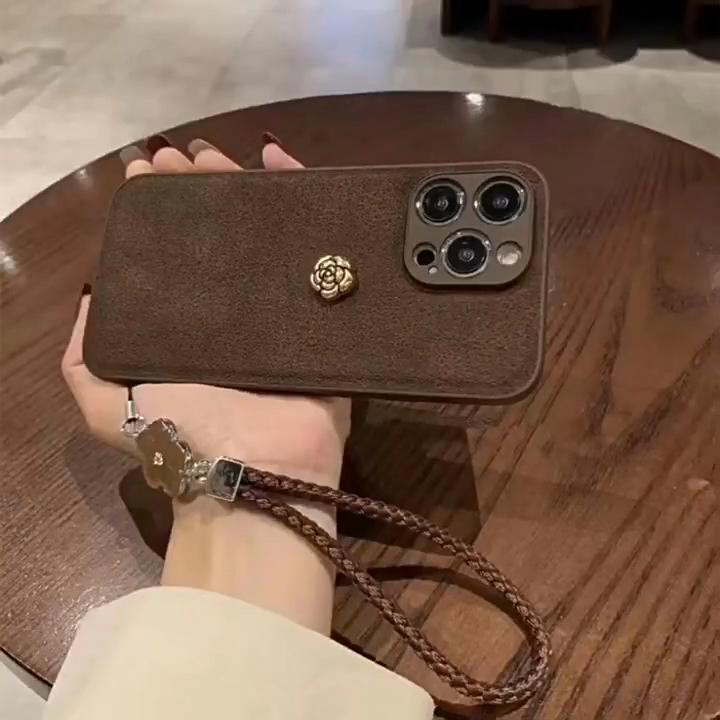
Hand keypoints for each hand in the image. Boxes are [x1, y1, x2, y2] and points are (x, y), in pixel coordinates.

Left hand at [63, 139, 349, 490]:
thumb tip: (91, 298)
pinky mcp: (323, 308)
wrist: (255, 464)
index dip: (160, 210)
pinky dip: (307, 203)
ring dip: (247, 186)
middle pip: (221, 235)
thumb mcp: (107, 405)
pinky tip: (285, 165)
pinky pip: (320, 247)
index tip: (149, 171)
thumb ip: (85, 360)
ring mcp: (280, 307)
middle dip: (201, 189)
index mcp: (187, 324)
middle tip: (188, 157)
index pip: (173, 253)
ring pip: (267, 234)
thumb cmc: (182, 432)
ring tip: (229, 154)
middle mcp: (233, 311)